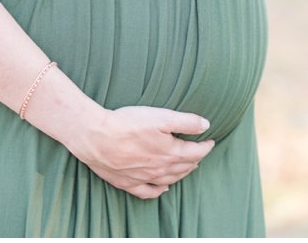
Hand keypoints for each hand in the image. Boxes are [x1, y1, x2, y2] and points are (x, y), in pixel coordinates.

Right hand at [69, 105, 213, 199]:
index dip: (205, 146)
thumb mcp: (161, 116)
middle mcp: (159, 169)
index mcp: (169, 152)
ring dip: (181, 173)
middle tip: (199, 153)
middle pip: (183, 167)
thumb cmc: (128, 123)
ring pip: (169, 179)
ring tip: (188, 167)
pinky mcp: (128, 183)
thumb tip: (206, 125)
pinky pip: (149, 192)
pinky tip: (163, 187)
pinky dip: (159, 190)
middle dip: (195, 159)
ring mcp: (144, 178)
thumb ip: (185, 122)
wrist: (97, 137)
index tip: (211, 141)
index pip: (195, 152)